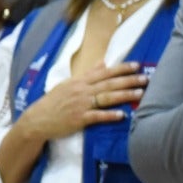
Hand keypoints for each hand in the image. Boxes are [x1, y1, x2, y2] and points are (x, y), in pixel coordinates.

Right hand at [18, 60, 149, 142]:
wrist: (37, 119)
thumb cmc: (54, 102)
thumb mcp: (69, 84)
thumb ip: (88, 74)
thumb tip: (103, 63)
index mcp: (80, 81)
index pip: (105, 72)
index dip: (121, 69)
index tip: (137, 65)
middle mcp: (82, 91)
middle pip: (109, 84)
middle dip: (129, 81)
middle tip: (146, 78)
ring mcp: (81, 105)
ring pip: (106, 98)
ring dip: (124, 95)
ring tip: (140, 94)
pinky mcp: (79, 119)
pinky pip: (96, 116)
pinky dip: (109, 115)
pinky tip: (122, 115)